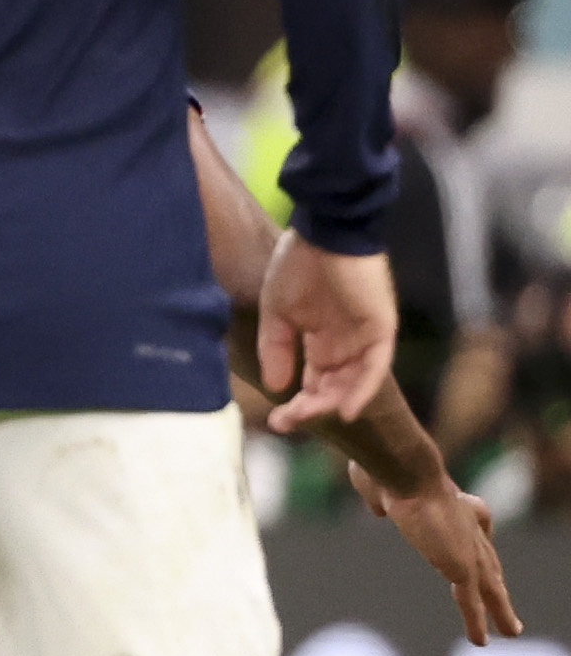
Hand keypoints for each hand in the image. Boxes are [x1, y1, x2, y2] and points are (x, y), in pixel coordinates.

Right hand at [255, 230, 394, 431]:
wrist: (325, 232)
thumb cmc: (297, 265)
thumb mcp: (276, 311)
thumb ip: (274, 348)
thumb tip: (275, 386)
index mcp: (320, 339)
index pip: (313, 381)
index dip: (297, 403)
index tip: (275, 420)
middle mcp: (344, 343)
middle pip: (332, 387)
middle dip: (309, 408)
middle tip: (285, 423)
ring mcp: (363, 337)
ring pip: (352, 382)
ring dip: (331, 403)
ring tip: (307, 415)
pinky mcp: (380, 329)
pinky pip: (375, 367)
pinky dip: (362, 389)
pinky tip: (347, 409)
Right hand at [351, 458, 520, 643]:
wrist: (405, 471)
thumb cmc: (387, 470)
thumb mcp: (377, 484)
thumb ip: (379, 497)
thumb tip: (378, 508)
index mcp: (453, 501)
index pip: (476, 524)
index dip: (481, 536)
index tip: (485, 540)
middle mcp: (470, 524)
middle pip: (489, 560)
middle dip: (497, 579)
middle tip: (505, 597)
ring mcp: (469, 547)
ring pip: (490, 586)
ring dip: (501, 610)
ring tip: (511, 631)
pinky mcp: (462, 567)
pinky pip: (472, 602)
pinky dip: (477, 621)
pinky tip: (482, 641)